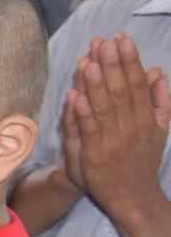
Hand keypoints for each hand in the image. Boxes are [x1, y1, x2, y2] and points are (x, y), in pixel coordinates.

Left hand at [63, 33, 170, 218]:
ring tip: (88, 60)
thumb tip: (158, 72)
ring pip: (104, 106)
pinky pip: (89, 129)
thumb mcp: (159, 130)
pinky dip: (82, 111)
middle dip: (112, 64)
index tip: (122, 39)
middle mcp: (132, 126)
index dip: (130, 60)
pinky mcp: (96, 153)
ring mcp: (114, 139)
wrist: (134, 196)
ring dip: (95, 83)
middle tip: (103, 41)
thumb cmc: (142, 161)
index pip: (138, 83)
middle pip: (121, 89)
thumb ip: (160, 101)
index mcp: (147, 118)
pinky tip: (75, 95)